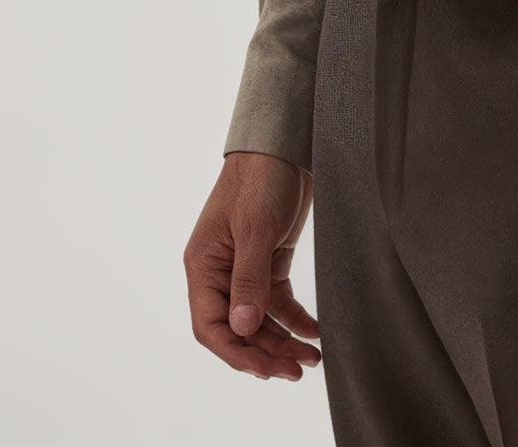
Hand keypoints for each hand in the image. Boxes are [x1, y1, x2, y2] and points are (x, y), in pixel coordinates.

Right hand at [186, 150, 323, 381]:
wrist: (284, 146)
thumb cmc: (260, 180)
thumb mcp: (255, 229)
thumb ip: (249, 280)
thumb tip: (243, 329)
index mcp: (203, 267)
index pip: (211, 326)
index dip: (237, 353)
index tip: (267, 370)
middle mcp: (220, 274)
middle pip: (238, 329)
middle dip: (266, 353)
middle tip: (297, 371)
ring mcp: (245, 270)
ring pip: (260, 320)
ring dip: (283, 341)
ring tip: (311, 358)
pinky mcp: (270, 262)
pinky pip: (278, 303)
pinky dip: (295, 320)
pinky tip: (314, 333)